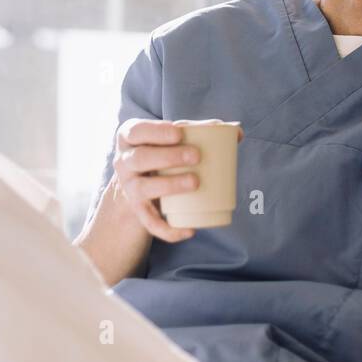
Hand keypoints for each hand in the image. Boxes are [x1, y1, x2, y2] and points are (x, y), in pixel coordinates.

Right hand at [111, 118, 243, 243]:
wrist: (140, 182)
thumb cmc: (163, 151)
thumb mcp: (173, 137)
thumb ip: (202, 131)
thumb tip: (237, 132)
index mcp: (131, 138)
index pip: (137, 131)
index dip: (156, 131)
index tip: (179, 132)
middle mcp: (124, 162)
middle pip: (140, 158)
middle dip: (168, 157)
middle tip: (196, 156)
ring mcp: (129, 188)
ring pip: (143, 189)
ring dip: (169, 185)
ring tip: (195, 182)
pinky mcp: (138, 210)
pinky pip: (150, 223)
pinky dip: (168, 229)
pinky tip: (189, 230)